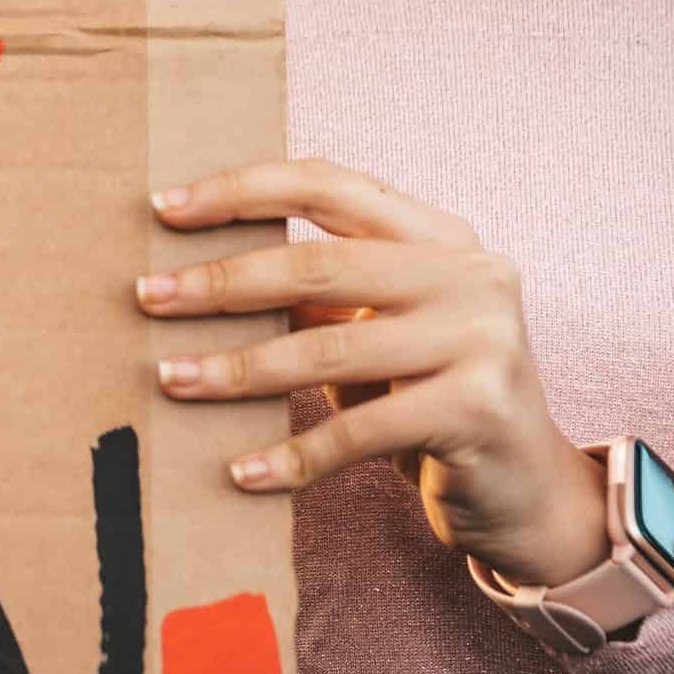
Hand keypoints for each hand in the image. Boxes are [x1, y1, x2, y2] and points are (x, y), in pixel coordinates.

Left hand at [139, 159, 607, 586]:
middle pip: (318, 264)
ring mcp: (482, 338)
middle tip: (147, 297)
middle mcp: (470, 273)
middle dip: (221, 281)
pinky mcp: (478, 409)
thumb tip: (194, 275)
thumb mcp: (377, 332)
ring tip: (171, 380)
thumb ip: (316, 295)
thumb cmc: (427, 400)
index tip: (163, 207)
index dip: (243, 189)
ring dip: (238, 368)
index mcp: (440, 236)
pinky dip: (292, 455)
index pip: (330, 185)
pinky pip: (358, 430)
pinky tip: (241, 473)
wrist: (527, 489)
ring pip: (330, 347)